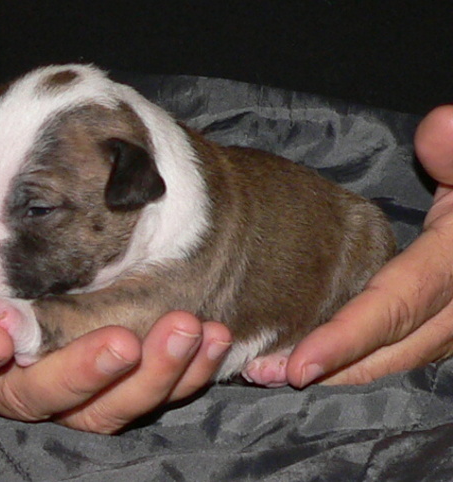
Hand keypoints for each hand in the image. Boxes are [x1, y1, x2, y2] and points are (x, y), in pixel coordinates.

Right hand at [0, 178, 231, 432]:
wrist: (18, 220)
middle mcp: (12, 372)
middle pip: (38, 396)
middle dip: (81, 371)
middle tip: (123, 341)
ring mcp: (69, 378)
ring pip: (103, 407)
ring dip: (150, 375)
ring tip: (188, 329)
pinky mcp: (116, 375)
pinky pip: (148, 390)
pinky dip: (182, 370)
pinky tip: (209, 333)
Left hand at [287, 105, 452, 386]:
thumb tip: (437, 127)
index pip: (398, 306)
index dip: (348, 337)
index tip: (299, 364)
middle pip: (393, 347)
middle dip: (329, 367)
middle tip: (262, 373)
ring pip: (398, 357)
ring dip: (339, 371)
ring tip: (274, 373)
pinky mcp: (445, 323)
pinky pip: (402, 350)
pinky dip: (359, 360)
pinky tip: (316, 360)